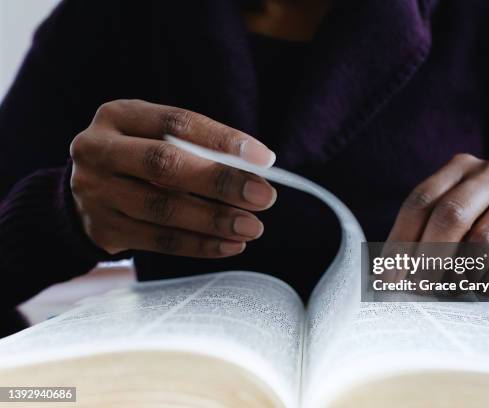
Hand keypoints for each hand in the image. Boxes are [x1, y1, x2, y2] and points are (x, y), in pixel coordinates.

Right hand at [70, 99, 276, 257]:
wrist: (88, 191)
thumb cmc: (140, 158)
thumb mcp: (157, 137)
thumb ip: (198, 147)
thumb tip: (257, 167)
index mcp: (119, 115)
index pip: (177, 123)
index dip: (222, 140)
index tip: (264, 159)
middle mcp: (98, 149)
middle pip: (165, 165)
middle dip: (220, 182)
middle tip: (263, 196)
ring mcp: (95, 191)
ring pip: (162, 208)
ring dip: (214, 221)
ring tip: (252, 227)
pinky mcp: (102, 228)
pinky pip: (157, 240)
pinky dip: (198, 245)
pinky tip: (229, 245)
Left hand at [386, 154, 488, 295]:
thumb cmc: (475, 224)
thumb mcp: (448, 217)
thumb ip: (419, 236)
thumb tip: (388, 275)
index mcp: (460, 167)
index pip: (421, 201)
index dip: (401, 240)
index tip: (388, 277)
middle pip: (452, 215)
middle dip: (429, 258)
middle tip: (419, 289)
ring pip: (484, 241)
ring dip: (461, 274)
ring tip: (450, 290)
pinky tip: (480, 290)